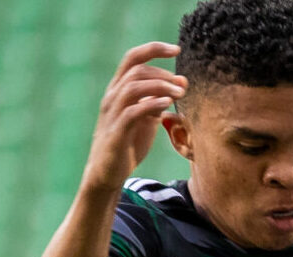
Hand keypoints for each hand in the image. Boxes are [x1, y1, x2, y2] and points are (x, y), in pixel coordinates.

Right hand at [86, 43, 183, 188]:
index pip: (133, 58)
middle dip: (163, 73)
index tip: (177, 49)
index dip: (154, 49)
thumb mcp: (147, 118)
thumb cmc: (128, 143)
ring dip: (160, 86)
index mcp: (118, 89)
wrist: (108, 172)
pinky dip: (150, 104)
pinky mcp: (116, 131)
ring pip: (133, 87)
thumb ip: (160, 101)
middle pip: (135, 69)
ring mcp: (112, 113)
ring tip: (180, 94)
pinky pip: (132, 111)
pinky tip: (166, 105)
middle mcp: (112, 96)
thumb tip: (181, 84)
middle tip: (183, 86)